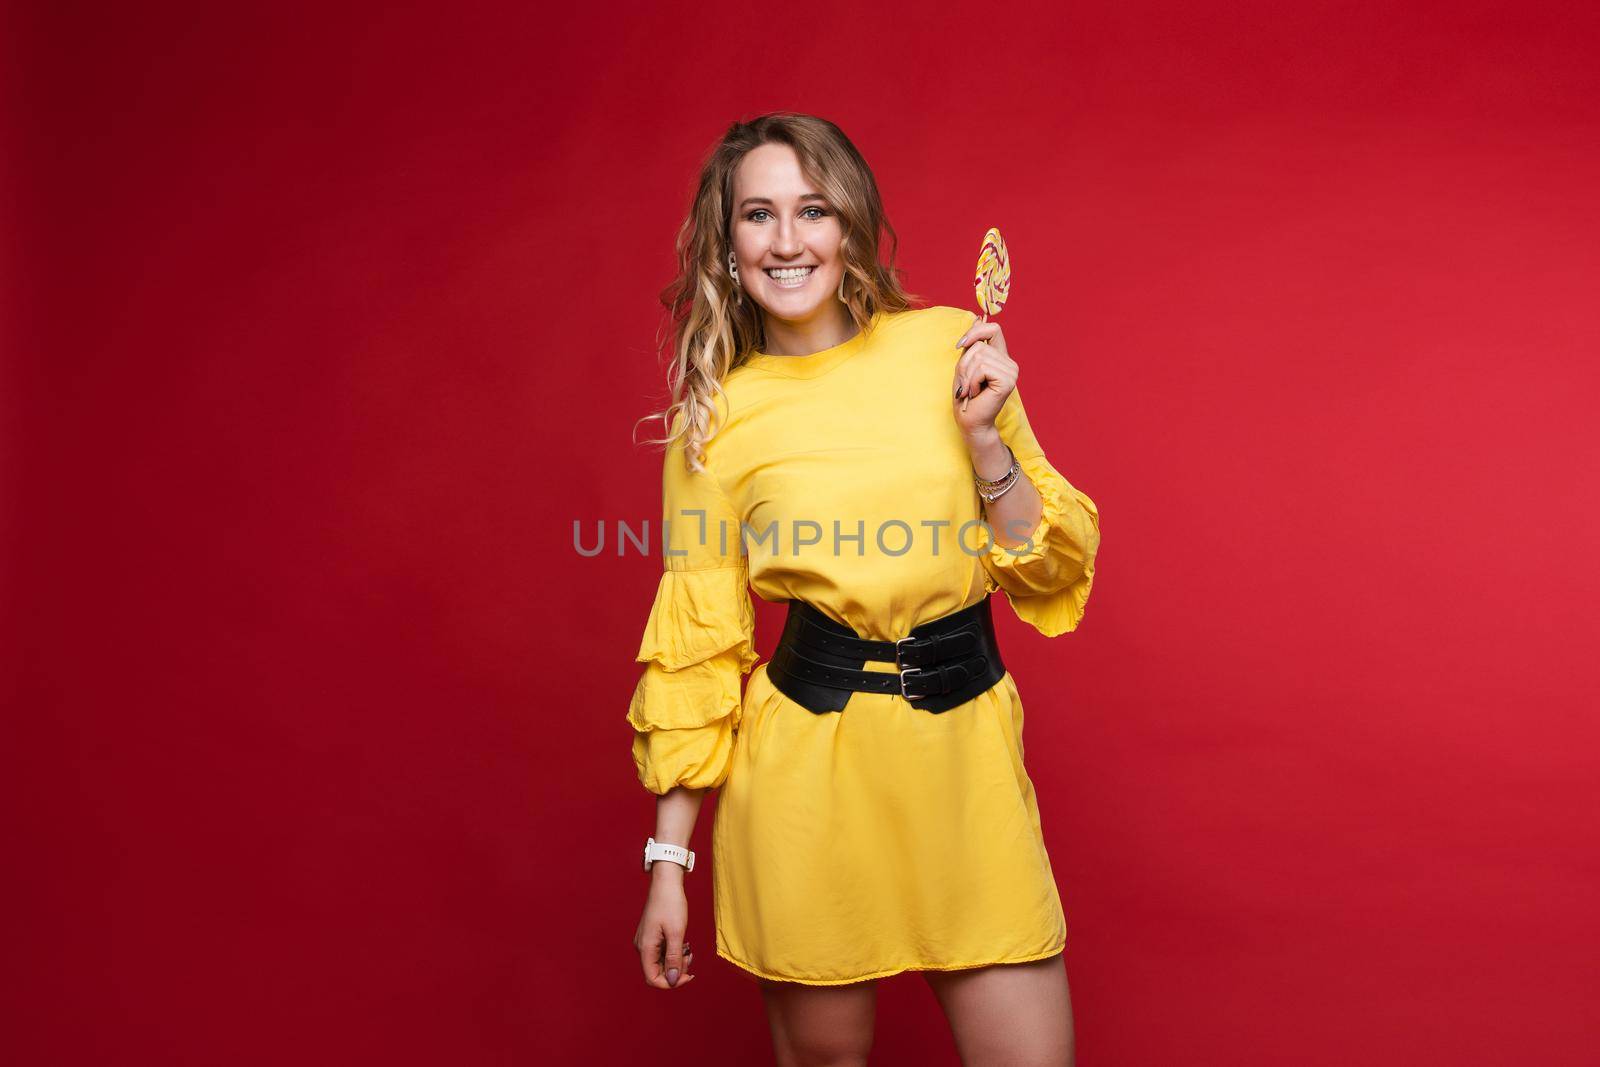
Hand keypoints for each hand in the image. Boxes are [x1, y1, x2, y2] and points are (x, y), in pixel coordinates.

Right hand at [634, 877, 696, 989]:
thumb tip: (672, 980)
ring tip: (688, 949)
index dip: (670, 983)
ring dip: (676, 961)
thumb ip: (674, 958)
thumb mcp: (676, 933)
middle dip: (675, 970)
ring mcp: (646, 941)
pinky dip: (674, 952)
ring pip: (661, 963)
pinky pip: (662, 953)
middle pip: (657, 972)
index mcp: (645, 948)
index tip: (688, 976)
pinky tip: (684, 944)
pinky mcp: (652, 936)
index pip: (652, 978)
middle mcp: (642, 947)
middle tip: (690, 957)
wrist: (666, 883)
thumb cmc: (671, 904)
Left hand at [952, 318, 1017, 437]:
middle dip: (964, 364)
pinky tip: (975, 393)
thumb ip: (972, 345)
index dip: (975, 331)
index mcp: (1001, 357)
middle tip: (966, 383)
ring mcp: (1011, 371)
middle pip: (980, 344)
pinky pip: (982, 368)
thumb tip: (977, 318)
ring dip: (966, 375)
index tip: (960, 346)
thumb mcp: (965, 366)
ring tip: (970, 390)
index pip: (993, 328)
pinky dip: (972, 381)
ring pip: (979, 356)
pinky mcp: (1008, 380)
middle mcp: (1009, 362)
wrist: (970, 422)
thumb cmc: (966, 396)